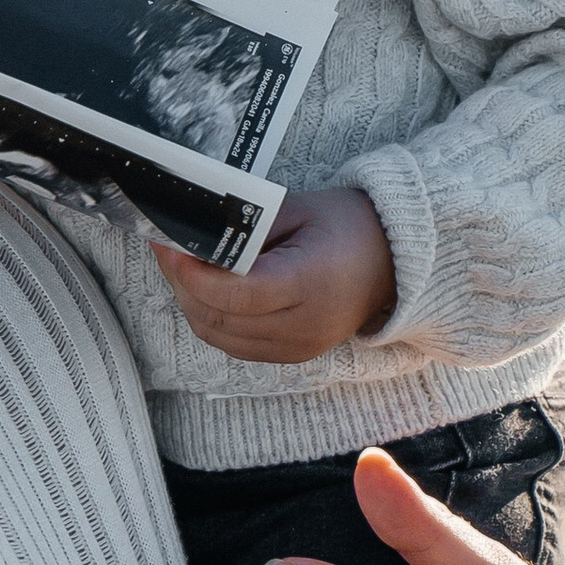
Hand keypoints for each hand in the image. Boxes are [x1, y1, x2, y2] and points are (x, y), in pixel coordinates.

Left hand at [152, 190, 393, 367]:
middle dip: (182, 283)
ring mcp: (298, 347)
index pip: (232, 293)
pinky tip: (206, 290)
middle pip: (218, 317)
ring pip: (219, 336)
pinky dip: (212, 319)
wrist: (397, 261)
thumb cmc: (350, 225)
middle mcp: (302, 326)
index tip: (167, 245)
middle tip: (166, 249)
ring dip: (192, 303)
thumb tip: (194, 231)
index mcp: (308, 285)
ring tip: (181, 267)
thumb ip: (246, 225)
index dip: (191, 273)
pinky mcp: (293, 355)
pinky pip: (236, 345)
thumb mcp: (298, 210)